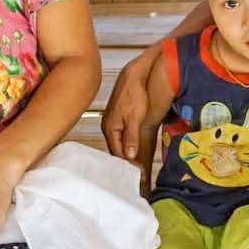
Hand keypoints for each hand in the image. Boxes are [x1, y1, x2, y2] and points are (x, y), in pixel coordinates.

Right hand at [102, 48, 156, 165]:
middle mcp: (109, 127)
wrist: (134, 76)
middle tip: (139, 172)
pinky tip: (135, 148)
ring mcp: (112, 123)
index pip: (117, 152)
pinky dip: (128, 144)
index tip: (138, 171)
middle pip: (117, 149)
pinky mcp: (118, 119)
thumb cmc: (133, 93)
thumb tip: (130, 155)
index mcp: (110, 128)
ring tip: (138, 164)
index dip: (128, 163)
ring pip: (119, 143)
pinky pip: (121, 136)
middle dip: (126, 161)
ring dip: (127, 154)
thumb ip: (131, 136)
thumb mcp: (135, 117)